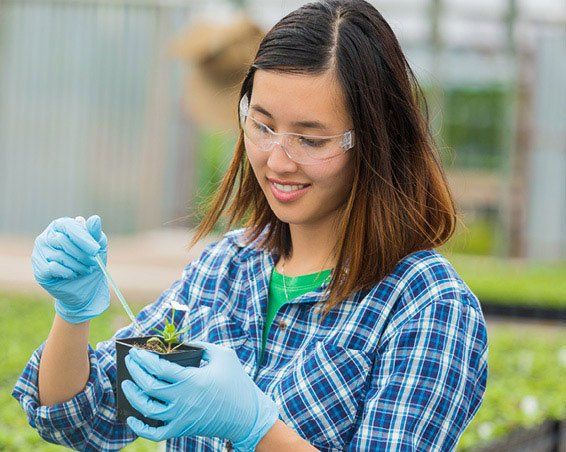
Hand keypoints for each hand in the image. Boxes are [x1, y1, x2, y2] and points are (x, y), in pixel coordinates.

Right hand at [31, 215, 108, 323]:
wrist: (86, 287)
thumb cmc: (92, 261)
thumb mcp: (98, 246)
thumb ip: (95, 233)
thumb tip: (94, 218)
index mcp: (61, 226)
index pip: (68, 226)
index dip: (83, 238)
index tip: (96, 250)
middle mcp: (46, 237)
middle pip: (62, 241)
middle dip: (82, 254)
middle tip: (93, 262)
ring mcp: (39, 253)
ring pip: (59, 256)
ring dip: (77, 265)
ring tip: (86, 269)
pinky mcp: (39, 269)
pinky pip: (52, 268)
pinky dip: (67, 272)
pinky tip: (73, 274)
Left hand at [121, 341, 279, 450]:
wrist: (247, 415)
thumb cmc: (237, 382)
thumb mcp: (224, 356)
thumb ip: (201, 346)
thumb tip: (181, 342)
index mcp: (192, 380)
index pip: (159, 368)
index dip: (144, 358)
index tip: (136, 351)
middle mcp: (183, 400)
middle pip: (148, 386)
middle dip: (134, 371)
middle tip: (130, 361)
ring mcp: (181, 417)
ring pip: (146, 409)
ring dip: (132, 395)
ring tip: (127, 383)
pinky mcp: (182, 429)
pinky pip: (154, 433)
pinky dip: (139, 427)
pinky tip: (131, 416)